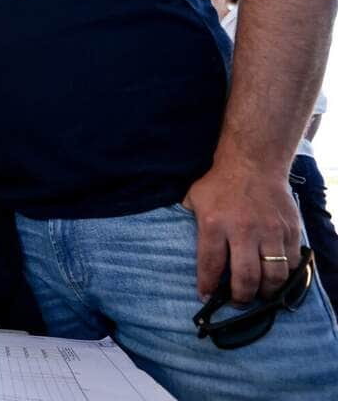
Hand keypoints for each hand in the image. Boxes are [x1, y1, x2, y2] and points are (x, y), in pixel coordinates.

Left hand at [182, 164, 301, 303]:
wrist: (253, 163)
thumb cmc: (219, 183)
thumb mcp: (194, 198)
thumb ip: (188, 221)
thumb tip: (175, 241)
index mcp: (214, 224)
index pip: (210, 265)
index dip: (207, 286)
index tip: (205, 298)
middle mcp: (243, 230)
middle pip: (245, 278)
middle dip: (240, 298)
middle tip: (236, 302)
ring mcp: (270, 231)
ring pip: (273, 275)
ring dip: (265, 292)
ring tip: (258, 294)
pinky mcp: (289, 229)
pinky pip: (291, 261)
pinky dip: (284, 274)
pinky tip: (274, 276)